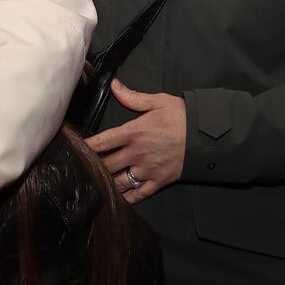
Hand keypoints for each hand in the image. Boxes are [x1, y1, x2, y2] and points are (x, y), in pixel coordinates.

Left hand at [85, 78, 185, 203]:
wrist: (208, 137)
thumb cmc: (183, 117)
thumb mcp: (158, 101)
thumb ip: (133, 97)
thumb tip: (114, 85)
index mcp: (134, 132)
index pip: (102, 141)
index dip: (86, 147)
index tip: (75, 149)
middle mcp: (137, 153)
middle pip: (106, 164)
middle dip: (92, 167)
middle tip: (81, 169)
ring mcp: (147, 170)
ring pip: (118, 182)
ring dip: (105, 183)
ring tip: (93, 184)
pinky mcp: (158, 182)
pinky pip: (137, 194)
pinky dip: (125, 198)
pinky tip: (114, 199)